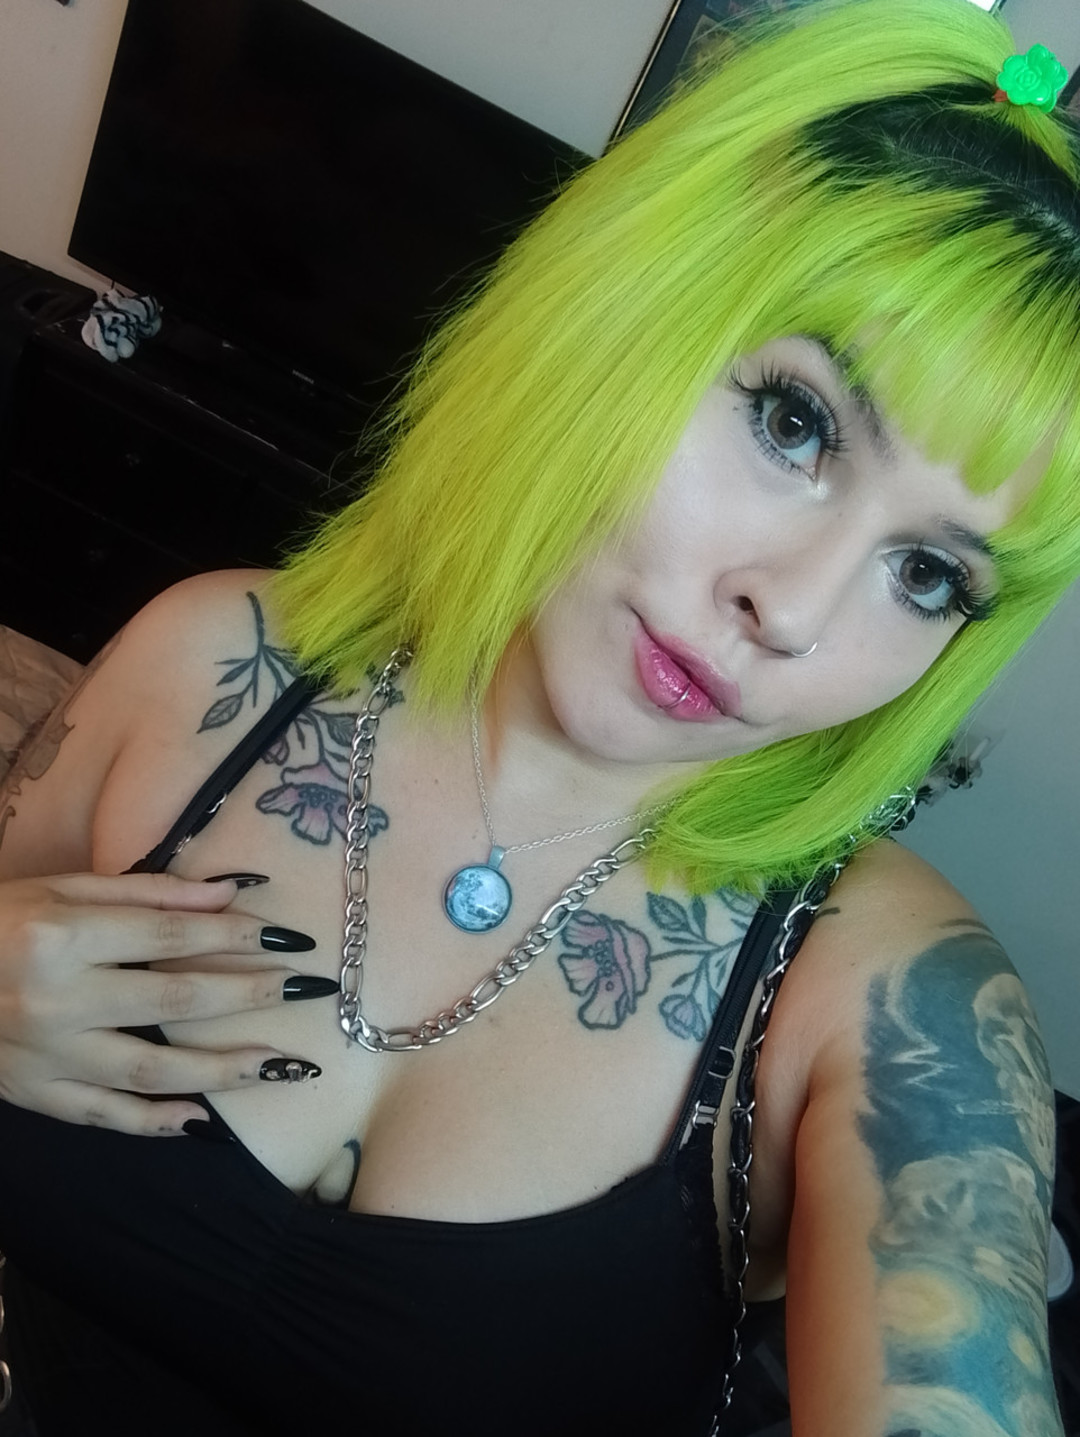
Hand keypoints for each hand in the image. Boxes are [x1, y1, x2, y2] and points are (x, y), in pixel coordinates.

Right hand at [0, 871, 320, 1135]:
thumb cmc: (0, 920)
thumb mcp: (65, 888)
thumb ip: (149, 893)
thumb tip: (231, 894)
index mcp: (62, 936)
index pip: (169, 937)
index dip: (235, 936)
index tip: (289, 939)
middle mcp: (56, 999)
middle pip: (173, 998)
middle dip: (249, 993)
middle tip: (306, 990)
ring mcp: (45, 1055)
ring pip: (150, 1069)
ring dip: (222, 1069)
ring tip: (280, 1066)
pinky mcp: (34, 1095)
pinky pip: (105, 1116)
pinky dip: (156, 1121)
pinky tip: (202, 1120)